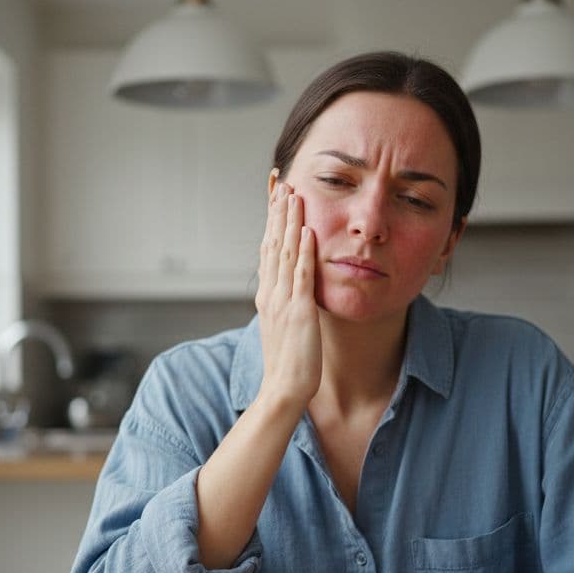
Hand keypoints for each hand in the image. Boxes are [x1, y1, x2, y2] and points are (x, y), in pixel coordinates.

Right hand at [254, 169, 320, 409]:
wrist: (283, 389)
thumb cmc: (287, 363)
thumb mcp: (283, 326)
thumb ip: (285, 303)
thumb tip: (289, 288)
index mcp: (266, 296)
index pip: (267, 249)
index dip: (271, 222)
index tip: (276, 198)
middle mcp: (270, 293)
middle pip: (271, 243)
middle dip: (276, 212)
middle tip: (282, 183)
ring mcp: (282, 301)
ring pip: (283, 252)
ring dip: (288, 221)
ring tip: (293, 195)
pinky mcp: (299, 311)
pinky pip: (300, 275)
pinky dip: (302, 250)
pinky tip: (306, 230)